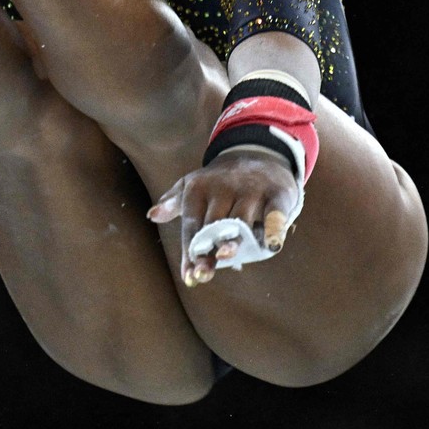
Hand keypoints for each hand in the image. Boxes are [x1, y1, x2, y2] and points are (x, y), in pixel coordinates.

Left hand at [147, 148, 298, 284]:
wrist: (259, 153)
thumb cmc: (221, 182)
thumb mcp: (193, 185)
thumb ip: (174, 202)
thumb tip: (152, 215)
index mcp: (200, 188)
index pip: (191, 224)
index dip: (189, 251)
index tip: (188, 275)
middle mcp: (225, 188)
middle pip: (213, 225)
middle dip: (207, 251)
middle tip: (202, 273)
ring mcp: (252, 190)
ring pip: (241, 221)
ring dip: (234, 241)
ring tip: (224, 257)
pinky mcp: (277, 194)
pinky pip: (275, 214)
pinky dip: (274, 229)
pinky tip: (271, 245)